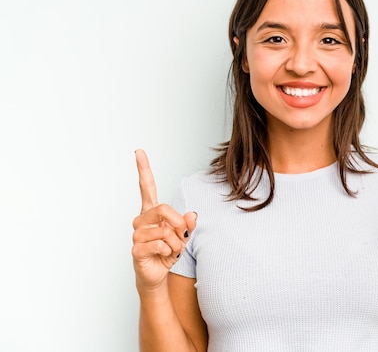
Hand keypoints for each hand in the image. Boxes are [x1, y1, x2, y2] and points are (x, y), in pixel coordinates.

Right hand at [131, 149, 196, 290]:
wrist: (158, 275)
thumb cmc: (168, 252)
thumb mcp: (183, 236)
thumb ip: (188, 224)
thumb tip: (192, 215)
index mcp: (151, 212)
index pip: (146, 187)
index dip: (143, 169)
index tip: (138, 152)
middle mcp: (141, 220)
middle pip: (163, 208)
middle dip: (178, 223)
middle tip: (182, 236)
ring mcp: (137, 234)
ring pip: (165, 231)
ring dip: (176, 244)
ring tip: (171, 250)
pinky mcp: (136, 249)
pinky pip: (160, 245)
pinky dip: (169, 252)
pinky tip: (164, 256)